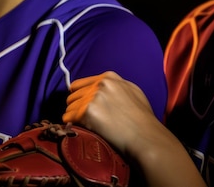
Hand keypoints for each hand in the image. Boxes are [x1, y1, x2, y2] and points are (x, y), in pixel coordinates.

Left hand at [64, 71, 206, 186]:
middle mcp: (99, 84)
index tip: (82, 106)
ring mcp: (93, 97)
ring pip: (69, 106)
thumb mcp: (132, 92)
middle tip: (83, 120)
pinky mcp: (87, 112)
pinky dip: (71, 125)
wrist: (145, 136)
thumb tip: (99, 90)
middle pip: (73, 95)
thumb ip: (115, 87)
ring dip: (73, 117)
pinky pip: (68, 118)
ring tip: (84, 126)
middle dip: (76, 107)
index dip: (80, 97)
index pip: (79, 84)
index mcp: (109, 77)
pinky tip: (81, 130)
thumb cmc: (143, 118)